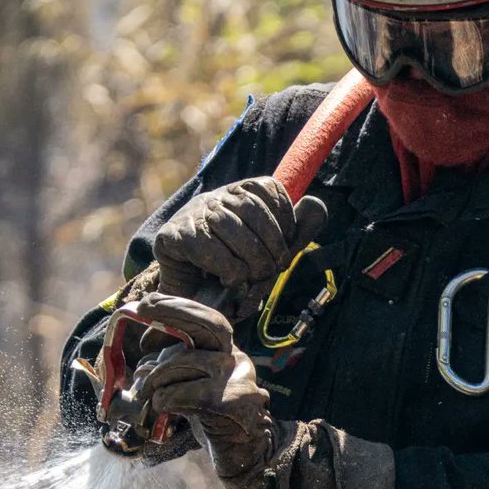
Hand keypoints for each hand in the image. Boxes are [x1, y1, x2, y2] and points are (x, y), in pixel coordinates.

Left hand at [131, 294, 276, 488]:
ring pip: (187, 361)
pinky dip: (163, 399)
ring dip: (155, 376)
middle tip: (143, 306)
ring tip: (144, 392)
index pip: (208, 321)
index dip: (178, 309)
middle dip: (174, 311)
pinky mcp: (231, 404)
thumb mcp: (193, 390)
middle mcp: (237, 361)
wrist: (247, 459)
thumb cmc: (215, 423)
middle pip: (211, 325)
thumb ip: (174, 374)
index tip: (147, 306)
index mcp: (229, 354)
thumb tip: (142, 367)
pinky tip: (157, 409)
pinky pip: (184, 393)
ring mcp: (238, 381)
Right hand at [153, 177, 327, 317]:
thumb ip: (292, 234)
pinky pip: (206, 247)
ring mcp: (190, 215)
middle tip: (274, 269)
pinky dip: (227, 267)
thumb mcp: (266, 253)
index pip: (267, 188)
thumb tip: (317, 206)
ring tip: (255, 277)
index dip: (284, 218)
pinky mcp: (171, 237)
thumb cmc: (232, 275)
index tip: (287, 245)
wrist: (188, 300)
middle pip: (251, 208)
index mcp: (237, 194)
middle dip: (271, 243)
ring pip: (229, 225)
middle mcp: (213, 198)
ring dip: (250, 258)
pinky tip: (230, 280)